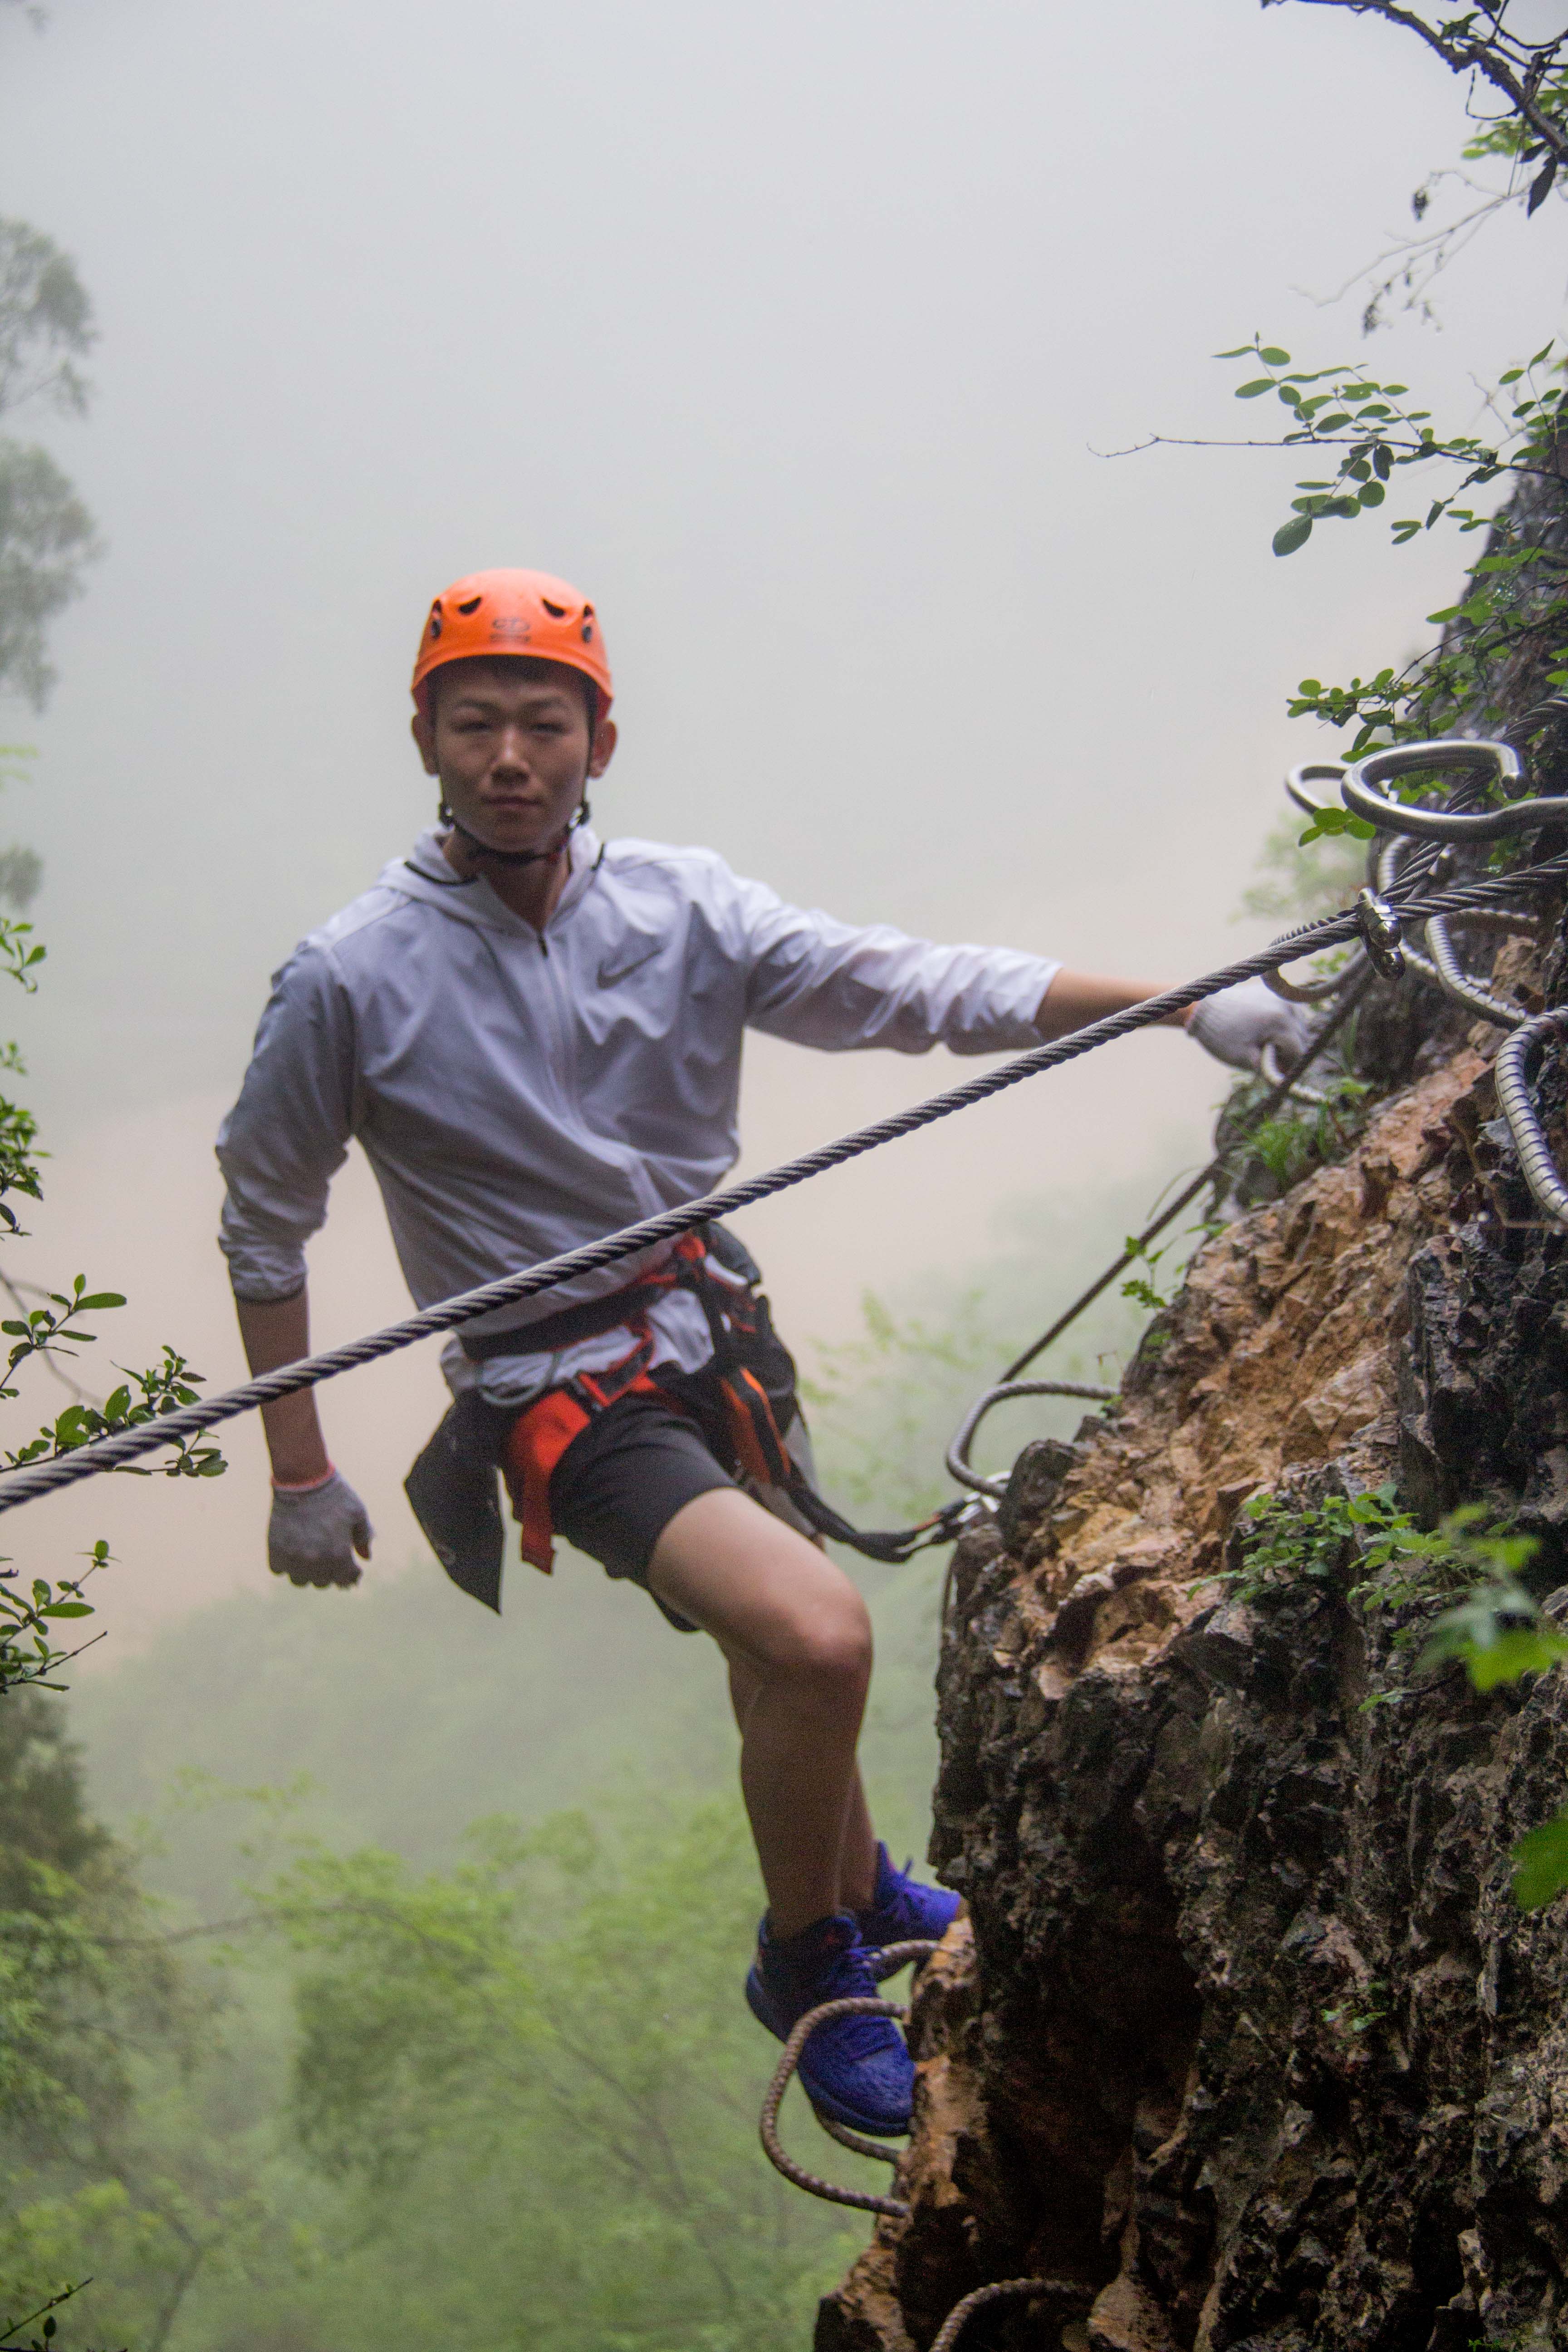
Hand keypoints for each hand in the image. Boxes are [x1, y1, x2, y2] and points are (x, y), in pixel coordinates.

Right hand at [268, 1469, 372, 1588]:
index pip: (348, 1578)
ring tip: (309, 1559)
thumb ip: (364, 1538)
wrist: (303, 1479)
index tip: (352, 1570)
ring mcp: (294, 1558)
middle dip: (330, 1573)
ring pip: (300, 1581)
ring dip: (306, 1573)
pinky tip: (292, 1552)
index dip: (352, 1575)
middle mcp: (316, 1561)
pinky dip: (285, 1565)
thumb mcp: (357, 1513)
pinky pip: (279, 1570)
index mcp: (340, 1553)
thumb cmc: (335, 1494)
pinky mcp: (275, 1551)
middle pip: (323, 1583)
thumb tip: (366, 1559)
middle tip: (329, 1560)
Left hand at [1187, 978, 1311, 1073]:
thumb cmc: (1221, 1035)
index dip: (1289, 1065)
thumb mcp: (1245, 1058)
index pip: (1299, 1051)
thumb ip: (1269, 1070)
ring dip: (1288, 1037)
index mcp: (1280, 1021)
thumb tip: (1287, 1079)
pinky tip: (1267, 1030)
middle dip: (1289, 1052)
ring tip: (1266, 1044)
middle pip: (1302, 1037)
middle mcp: (1286, 1005)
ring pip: (1299, 1025)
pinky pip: (1289, 1013)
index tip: (1275, 1070)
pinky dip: (1284, 1024)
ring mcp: (1281, 996)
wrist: (1202, 1008)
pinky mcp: (1273, 992)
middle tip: (1268, 1058)